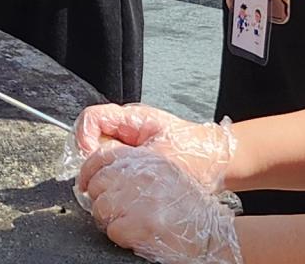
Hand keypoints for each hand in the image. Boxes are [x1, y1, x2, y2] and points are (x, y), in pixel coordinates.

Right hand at [71, 103, 235, 194]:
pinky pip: (113, 164)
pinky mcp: (135, 157)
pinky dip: (112, 175)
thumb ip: (129, 157)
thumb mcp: (161, 155)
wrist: (220, 161)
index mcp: (132, 118)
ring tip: (111, 185)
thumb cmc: (197, 154)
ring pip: (100, 152)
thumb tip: (101, 162)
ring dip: (102, 169)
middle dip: (92, 157)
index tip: (90, 156)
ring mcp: (130, 141)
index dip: (84, 136)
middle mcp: (127, 127)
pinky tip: (122, 187)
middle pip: (91, 136)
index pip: (92, 118)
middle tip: (98, 177)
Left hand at [84, 148, 241, 263]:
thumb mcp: (163, 174)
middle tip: (116, 212)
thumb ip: (133, 170)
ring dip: (111, 221)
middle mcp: (140, 176)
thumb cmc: (189, 208)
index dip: (88, 173)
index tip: (84, 184)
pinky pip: (113, 230)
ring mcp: (139, 200)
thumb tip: (99, 177)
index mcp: (146, 160)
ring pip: (101, 209)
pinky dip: (121, 236)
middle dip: (101, 201)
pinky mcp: (141, 224)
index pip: (101, 157)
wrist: (214, 234)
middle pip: (97, 185)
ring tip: (129, 224)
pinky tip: (137, 235)